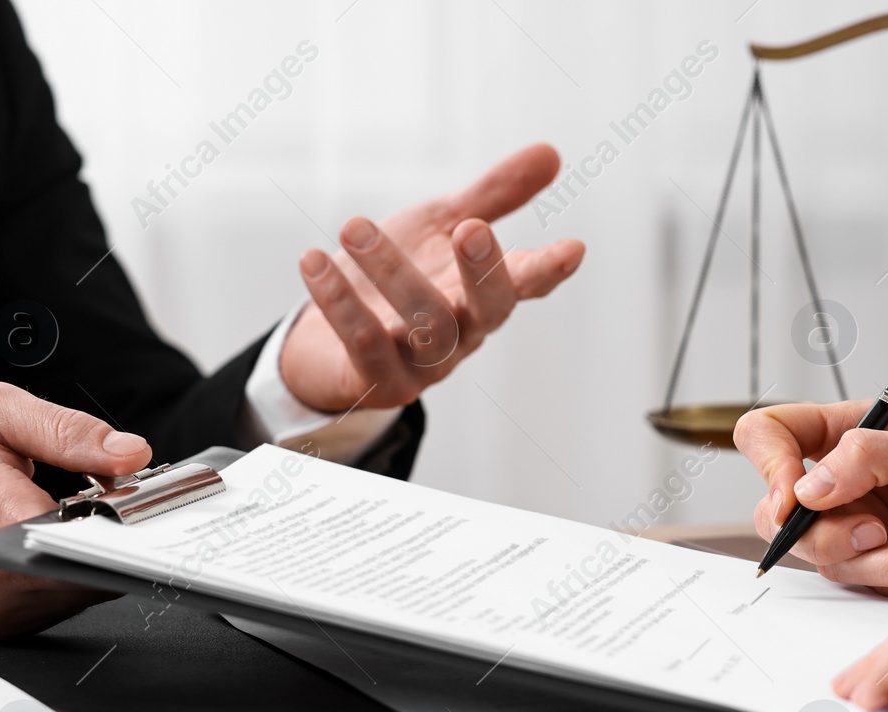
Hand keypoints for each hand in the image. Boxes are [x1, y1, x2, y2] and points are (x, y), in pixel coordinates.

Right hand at [0, 383, 151, 636]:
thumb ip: (67, 431)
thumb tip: (130, 452)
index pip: (80, 536)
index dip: (122, 523)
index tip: (142, 508)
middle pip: (87, 572)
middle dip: (112, 542)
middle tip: (116, 510)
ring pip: (77, 595)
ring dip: (92, 562)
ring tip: (78, 523)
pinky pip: (54, 607)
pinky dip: (67, 578)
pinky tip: (57, 547)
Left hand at [280, 143, 585, 411]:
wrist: (328, 342)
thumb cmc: (395, 279)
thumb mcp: (441, 227)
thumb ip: (493, 197)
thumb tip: (551, 152)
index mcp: (483, 294)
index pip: (528, 284)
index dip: (549, 269)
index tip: (572, 249)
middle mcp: (464, 333)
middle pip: (488, 311)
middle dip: (484, 272)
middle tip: (471, 228)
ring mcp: (425, 364)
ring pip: (425, 326)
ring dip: (391, 272)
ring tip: (354, 226)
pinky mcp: (379, 383)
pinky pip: (365, 347)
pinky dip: (340, 304)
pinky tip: (314, 261)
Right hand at [734, 402, 887, 599]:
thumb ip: (867, 459)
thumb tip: (806, 487)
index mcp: (847, 432)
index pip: (769, 433)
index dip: (767, 462)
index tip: (796, 494)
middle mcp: (840, 480)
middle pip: (776, 507)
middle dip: (823, 528)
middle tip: (875, 529)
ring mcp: (852, 528)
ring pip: (817, 551)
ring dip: (876, 556)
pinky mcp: (871, 570)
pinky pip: (858, 580)